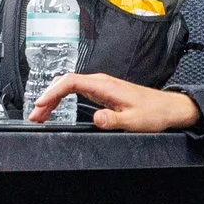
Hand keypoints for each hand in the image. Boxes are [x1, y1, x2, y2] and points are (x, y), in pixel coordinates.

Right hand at [27, 72, 200, 130]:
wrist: (168, 108)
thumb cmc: (154, 112)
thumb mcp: (133, 121)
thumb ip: (113, 119)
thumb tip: (96, 118)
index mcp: (106, 86)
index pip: (71, 82)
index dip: (53, 93)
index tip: (41, 106)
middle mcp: (102, 82)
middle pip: (66, 82)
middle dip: (47, 97)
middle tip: (35, 115)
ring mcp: (102, 86)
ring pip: (69, 86)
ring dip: (53, 99)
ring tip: (40, 114)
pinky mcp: (103, 92)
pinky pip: (76, 91)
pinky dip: (63, 99)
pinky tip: (56, 109)